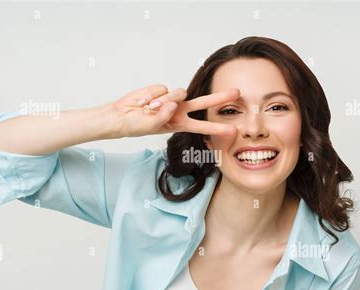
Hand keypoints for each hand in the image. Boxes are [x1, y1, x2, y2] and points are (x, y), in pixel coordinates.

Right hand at [109, 84, 239, 137]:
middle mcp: (180, 110)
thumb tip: (173, 103)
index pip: (203, 126)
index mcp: (181, 124)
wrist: (122, 115)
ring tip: (148, 109)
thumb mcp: (151, 126)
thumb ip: (164, 115)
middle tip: (238, 92)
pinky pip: (162, 89)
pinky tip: (144, 101)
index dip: (217, 128)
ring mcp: (172, 99)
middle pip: (204, 102)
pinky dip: (151, 96)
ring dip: (161, 101)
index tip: (233, 131)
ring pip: (177, 93)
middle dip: (220, 97)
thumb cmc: (137, 125)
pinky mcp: (162, 90)